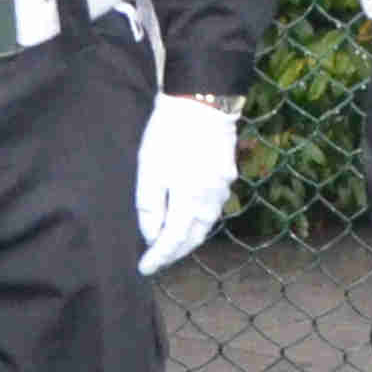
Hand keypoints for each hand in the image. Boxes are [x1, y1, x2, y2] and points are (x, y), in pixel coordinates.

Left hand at [134, 92, 239, 274]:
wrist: (202, 102)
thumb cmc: (170, 134)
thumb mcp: (150, 170)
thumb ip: (150, 207)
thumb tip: (152, 236)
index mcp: (189, 201)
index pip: (173, 241)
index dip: (159, 257)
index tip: (144, 269)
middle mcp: (211, 201)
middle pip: (193, 238)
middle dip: (175, 253)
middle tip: (157, 260)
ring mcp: (223, 188)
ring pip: (205, 224)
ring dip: (188, 238)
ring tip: (171, 243)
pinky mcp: (227, 175)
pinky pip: (213, 208)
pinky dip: (199, 220)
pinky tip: (189, 217)